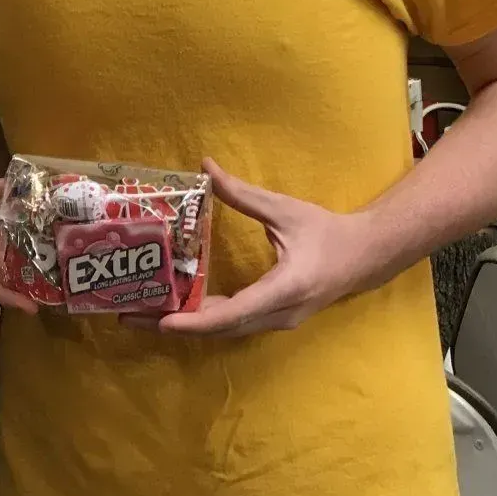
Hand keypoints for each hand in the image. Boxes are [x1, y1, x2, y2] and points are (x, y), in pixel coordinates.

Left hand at [125, 159, 382, 337]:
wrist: (366, 257)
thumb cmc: (327, 232)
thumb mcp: (284, 209)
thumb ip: (243, 194)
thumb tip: (205, 165)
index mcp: (283, 289)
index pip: (233, 313)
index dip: (196, 320)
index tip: (162, 322)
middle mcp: (278, 314)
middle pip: (221, 328)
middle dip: (176, 324)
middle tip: (130, 316)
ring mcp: (277, 321)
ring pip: (225, 330)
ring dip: (187, 324)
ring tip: (144, 313)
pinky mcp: (273, 319)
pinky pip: (234, 324)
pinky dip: (205, 318)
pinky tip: (178, 306)